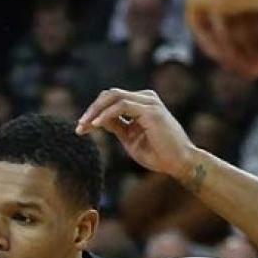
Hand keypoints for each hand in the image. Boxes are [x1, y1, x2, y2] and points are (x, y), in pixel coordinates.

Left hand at [76, 89, 198, 178]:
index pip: (111, 100)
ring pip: (114, 97)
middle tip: (79, 125)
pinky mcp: (152, 111)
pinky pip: (123, 106)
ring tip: (84, 126)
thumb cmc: (156, 153)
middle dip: (92, 109)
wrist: (178, 163)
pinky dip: (106, 114)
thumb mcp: (129, 138)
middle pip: (110, 94)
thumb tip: (97, 120)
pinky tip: (96, 125)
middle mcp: (146, 99)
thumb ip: (116, 126)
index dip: (94, 111)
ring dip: (95, 111)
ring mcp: (150, 103)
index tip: (80, 128)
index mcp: (141, 104)